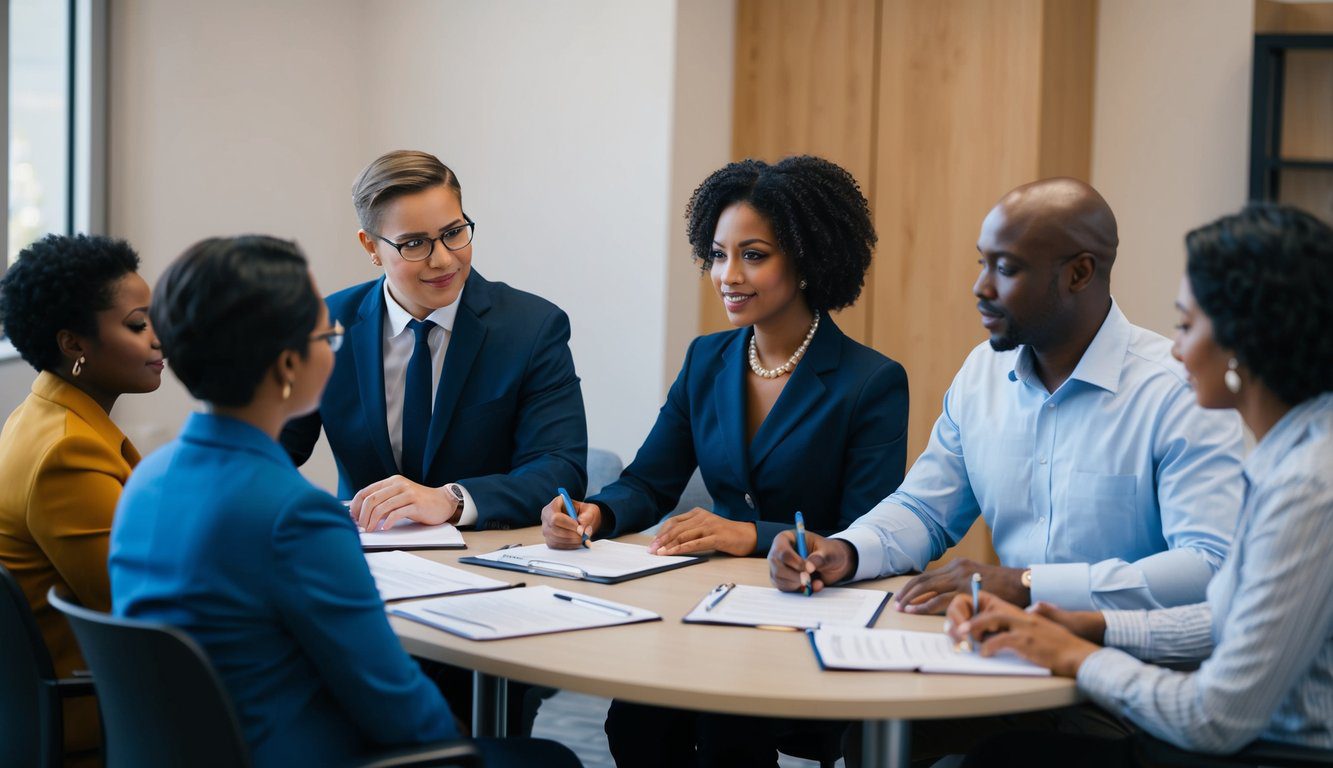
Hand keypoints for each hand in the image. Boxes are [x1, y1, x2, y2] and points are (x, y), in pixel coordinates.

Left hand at [350, 475, 460, 531]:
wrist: (442, 502)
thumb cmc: (419, 502)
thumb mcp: (399, 497)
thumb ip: (384, 502)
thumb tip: (363, 515)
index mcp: (392, 482)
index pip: (366, 491)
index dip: (356, 506)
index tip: (353, 518)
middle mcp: (399, 485)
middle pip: (372, 500)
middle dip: (363, 516)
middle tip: (361, 527)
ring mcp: (408, 493)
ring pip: (382, 507)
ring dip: (372, 521)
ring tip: (371, 529)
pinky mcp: (416, 504)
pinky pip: (397, 513)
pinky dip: (388, 522)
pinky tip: (385, 528)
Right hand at [541, 496, 600, 548]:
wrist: (583, 520)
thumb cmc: (584, 512)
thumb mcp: (590, 510)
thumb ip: (587, 517)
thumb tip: (582, 529)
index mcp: (554, 505)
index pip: (555, 517)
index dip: (568, 525)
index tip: (580, 528)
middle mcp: (546, 517)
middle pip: (554, 530)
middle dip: (571, 535)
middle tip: (583, 535)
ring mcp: (546, 529)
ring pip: (554, 539)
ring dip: (571, 541)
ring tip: (582, 538)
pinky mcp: (549, 540)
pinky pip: (556, 546)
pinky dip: (568, 546)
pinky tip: (576, 542)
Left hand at [650, 508, 755, 555]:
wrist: (748, 535)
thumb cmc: (725, 534)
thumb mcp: (705, 528)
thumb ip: (691, 531)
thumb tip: (670, 542)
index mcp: (697, 513)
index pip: (673, 522)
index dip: (661, 533)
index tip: (653, 543)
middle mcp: (702, 517)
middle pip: (676, 529)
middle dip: (662, 540)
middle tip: (652, 550)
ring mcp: (710, 526)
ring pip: (684, 535)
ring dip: (669, 545)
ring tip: (660, 553)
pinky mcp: (717, 536)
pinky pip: (696, 543)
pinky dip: (683, 548)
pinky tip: (674, 553)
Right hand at [768, 530, 856, 592]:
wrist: (832, 565)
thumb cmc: (829, 552)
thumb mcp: (829, 552)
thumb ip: (820, 558)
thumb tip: (809, 567)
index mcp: (787, 538)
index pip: (782, 550)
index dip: (794, 561)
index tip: (808, 569)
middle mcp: (779, 552)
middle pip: (778, 566)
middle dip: (795, 576)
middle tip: (809, 579)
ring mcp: (778, 567)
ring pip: (779, 579)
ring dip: (797, 583)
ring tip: (815, 581)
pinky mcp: (781, 580)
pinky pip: (784, 588)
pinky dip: (798, 589)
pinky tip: (810, 586)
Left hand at [894, 558, 1028, 614]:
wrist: (1023, 584)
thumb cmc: (1003, 586)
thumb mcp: (977, 580)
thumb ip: (961, 586)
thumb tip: (944, 599)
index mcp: (957, 565)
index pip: (927, 575)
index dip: (912, 586)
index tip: (902, 596)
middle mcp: (956, 568)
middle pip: (923, 579)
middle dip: (906, 592)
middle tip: (896, 603)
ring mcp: (961, 578)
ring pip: (927, 588)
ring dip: (911, 599)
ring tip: (902, 609)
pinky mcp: (967, 590)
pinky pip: (940, 599)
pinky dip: (924, 606)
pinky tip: (915, 611)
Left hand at [945, 592, 1101, 677]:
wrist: (1077, 655)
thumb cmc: (1055, 646)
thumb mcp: (1033, 630)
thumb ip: (1016, 625)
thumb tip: (997, 630)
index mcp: (1018, 612)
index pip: (987, 599)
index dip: (969, 607)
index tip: (958, 621)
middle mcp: (1020, 615)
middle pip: (985, 606)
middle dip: (965, 617)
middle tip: (955, 632)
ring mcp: (1024, 626)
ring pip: (989, 619)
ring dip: (972, 629)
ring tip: (963, 639)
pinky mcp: (1027, 640)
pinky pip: (1001, 640)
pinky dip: (988, 647)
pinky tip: (984, 654)